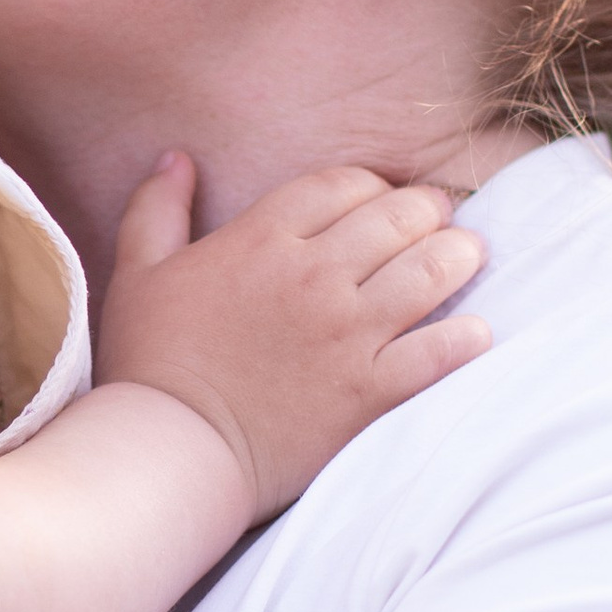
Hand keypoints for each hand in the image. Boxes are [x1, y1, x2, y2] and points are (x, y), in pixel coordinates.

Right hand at [99, 156, 490, 520]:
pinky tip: (475, 331)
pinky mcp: (371, 390)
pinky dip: (466, 337)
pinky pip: (440, 351)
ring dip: (459, 256)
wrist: (171, 451)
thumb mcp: (137, 274)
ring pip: (431, 270)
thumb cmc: (149, 364)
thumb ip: (156, 209)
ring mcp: (349, 334)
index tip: (379, 198)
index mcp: (262, 240)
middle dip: (426, 210)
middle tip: (438, 219)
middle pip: (397, 216)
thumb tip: (177, 160)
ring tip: (468, 256)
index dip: (371, 184)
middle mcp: (314, 276)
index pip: (343, 184)